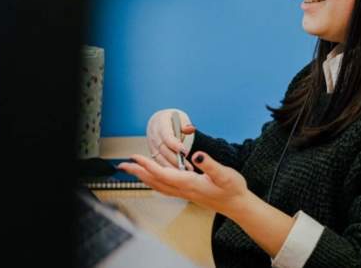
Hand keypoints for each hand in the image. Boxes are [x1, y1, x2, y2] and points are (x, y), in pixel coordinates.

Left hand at [118, 151, 252, 218]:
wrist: (238, 205)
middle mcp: (184, 190)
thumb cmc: (233, 189)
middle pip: (155, 181)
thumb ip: (209, 164)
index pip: (162, 174)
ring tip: (133, 170)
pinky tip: (153, 178)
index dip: (147, 165)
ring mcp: (185, 193)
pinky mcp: (188, 193)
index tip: (135, 157)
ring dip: (144, 177)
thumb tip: (195, 155)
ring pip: (158, 185)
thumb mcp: (224, 174)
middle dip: (138, 172)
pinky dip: (155, 181)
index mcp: (190, 183)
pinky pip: (165, 187)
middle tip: (123, 165)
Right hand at [145, 108, 195, 168]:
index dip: (175, 145)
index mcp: (160, 122)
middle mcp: (153, 133)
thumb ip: (185, 125)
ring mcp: (151, 143)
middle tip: (188, 167)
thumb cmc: (174, 119)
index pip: (166, 135)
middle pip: (163, 149)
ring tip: (184, 171)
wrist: (161, 121)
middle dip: (175, 159)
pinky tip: (177, 173)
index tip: (185, 152)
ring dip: (171, 166)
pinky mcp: (152, 151)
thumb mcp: (181, 117)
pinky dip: (167, 168)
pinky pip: (158, 161)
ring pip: (160, 157)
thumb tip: (190, 129)